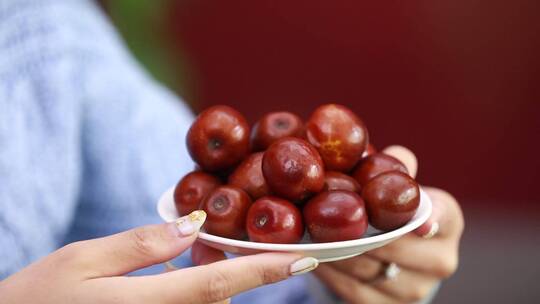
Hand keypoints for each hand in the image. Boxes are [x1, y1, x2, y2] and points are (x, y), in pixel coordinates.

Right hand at [0, 211, 318, 303]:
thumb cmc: (34, 299)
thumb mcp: (82, 259)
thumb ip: (143, 245)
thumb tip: (193, 225)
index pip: (219, 287)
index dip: (266, 272)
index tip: (306, 258)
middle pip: (218, 299)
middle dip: (232, 268)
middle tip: (216, 238)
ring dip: (209, 281)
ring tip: (194, 251)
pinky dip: (193, 293)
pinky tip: (176, 273)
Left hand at [314, 146, 464, 303]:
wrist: (394, 256)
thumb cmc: (394, 210)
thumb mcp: (398, 186)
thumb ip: (395, 167)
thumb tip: (387, 155)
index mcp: (448, 221)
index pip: (441, 218)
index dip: (428, 219)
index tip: (415, 222)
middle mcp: (440, 259)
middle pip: (396, 248)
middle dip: (360, 234)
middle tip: (326, 220)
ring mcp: (416, 288)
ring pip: (370, 271)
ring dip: (337, 254)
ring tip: (311, 236)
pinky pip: (353, 290)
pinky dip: (331, 273)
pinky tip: (314, 257)